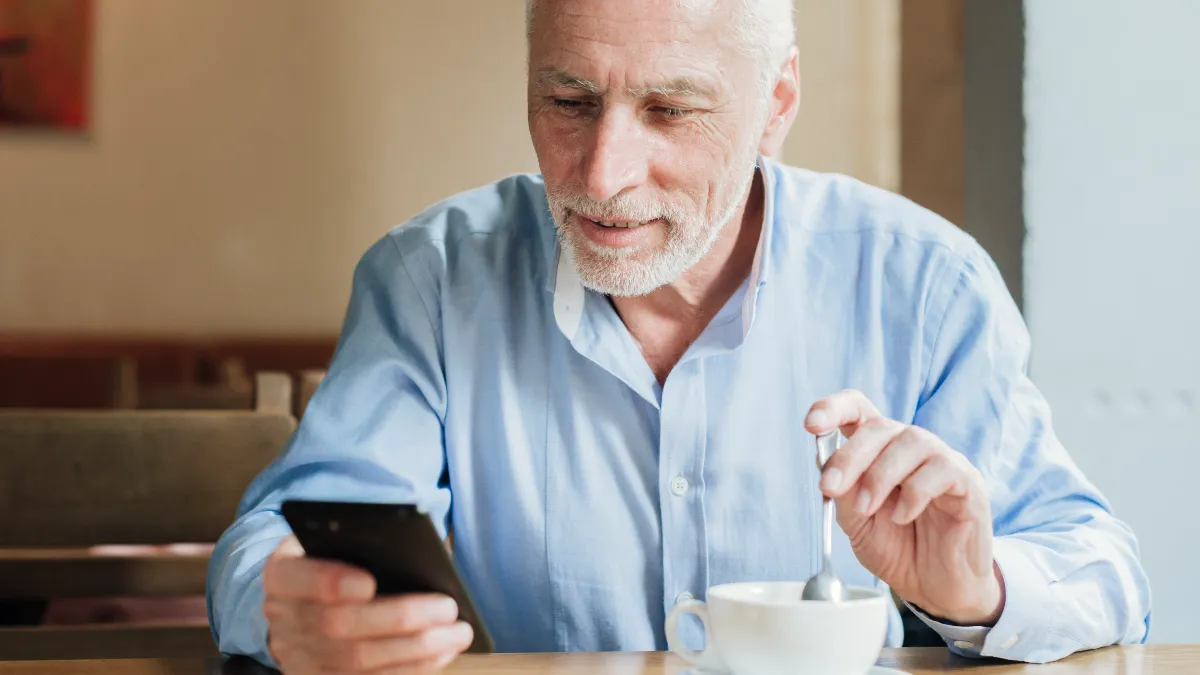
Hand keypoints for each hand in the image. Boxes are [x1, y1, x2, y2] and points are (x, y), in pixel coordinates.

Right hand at [263, 536, 473, 673]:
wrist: (305, 600)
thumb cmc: (334, 560)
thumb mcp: (337, 540)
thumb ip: (363, 543)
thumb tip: (417, 556)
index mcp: (281, 573)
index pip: (295, 578)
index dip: (329, 583)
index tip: (369, 582)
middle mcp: (282, 618)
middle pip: (336, 626)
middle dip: (399, 618)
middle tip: (447, 607)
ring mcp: (298, 657)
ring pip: (355, 661)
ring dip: (415, 650)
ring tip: (457, 633)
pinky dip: (409, 669)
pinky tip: (440, 654)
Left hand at [805, 390, 1004, 625]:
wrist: (935, 589)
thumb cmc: (898, 549)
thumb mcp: (857, 524)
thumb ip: (845, 495)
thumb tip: (830, 469)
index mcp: (879, 450)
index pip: (858, 410)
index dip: (834, 409)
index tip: (811, 425)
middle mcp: (910, 447)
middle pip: (879, 426)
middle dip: (849, 456)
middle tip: (830, 488)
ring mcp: (942, 460)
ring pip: (911, 441)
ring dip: (880, 476)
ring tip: (869, 510)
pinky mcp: (967, 481)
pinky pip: (942, 469)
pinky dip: (914, 493)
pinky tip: (903, 517)